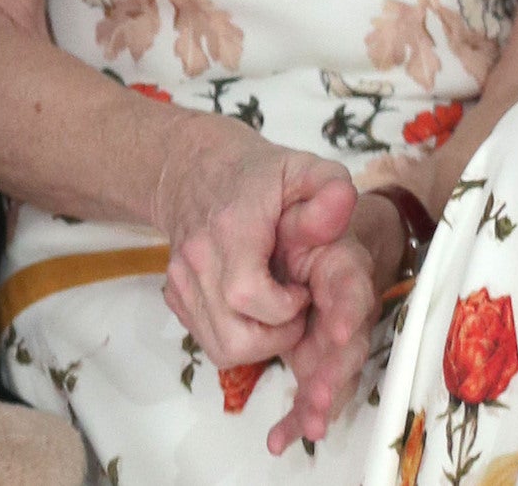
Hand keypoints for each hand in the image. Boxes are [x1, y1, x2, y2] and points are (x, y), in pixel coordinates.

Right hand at [155, 116, 358, 369]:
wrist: (194, 170)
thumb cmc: (258, 176)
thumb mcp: (303, 169)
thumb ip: (329, 185)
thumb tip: (344, 201)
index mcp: (229, 230)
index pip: (248, 294)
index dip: (286, 308)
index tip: (303, 289)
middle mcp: (197, 259)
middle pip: (235, 338)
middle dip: (278, 336)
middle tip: (295, 308)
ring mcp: (180, 280)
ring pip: (221, 348)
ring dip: (260, 342)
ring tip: (276, 309)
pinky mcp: (174, 296)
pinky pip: (209, 340)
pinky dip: (238, 336)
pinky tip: (253, 308)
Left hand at [263, 194, 403, 452]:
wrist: (284, 216)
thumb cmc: (291, 198)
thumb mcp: (303, 181)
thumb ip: (320, 194)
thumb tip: (339, 195)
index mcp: (343, 262)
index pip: (352, 287)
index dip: (347, 310)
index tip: (340, 330)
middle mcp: (341, 304)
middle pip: (345, 345)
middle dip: (335, 373)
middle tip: (322, 398)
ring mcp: (324, 331)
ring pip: (326, 373)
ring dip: (317, 396)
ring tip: (309, 422)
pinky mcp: (306, 351)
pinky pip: (306, 389)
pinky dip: (296, 415)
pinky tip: (281, 438)